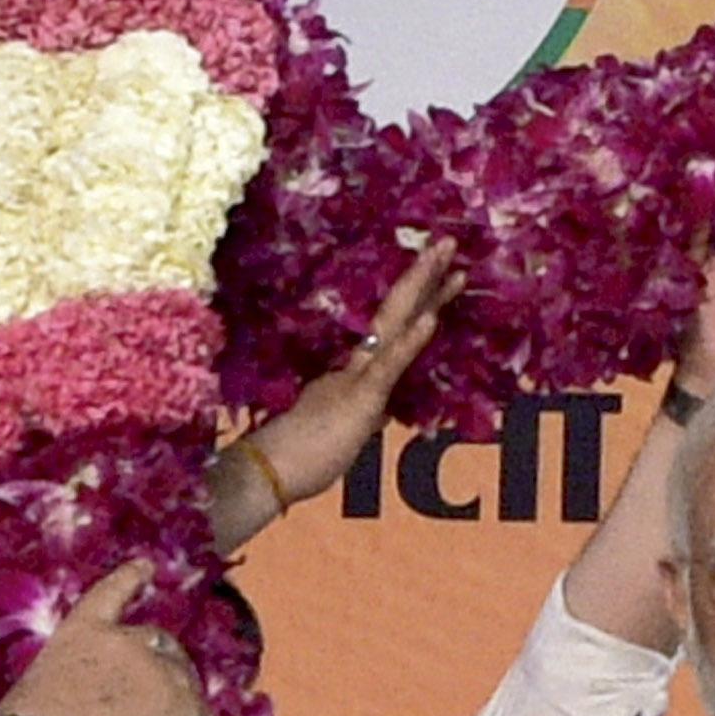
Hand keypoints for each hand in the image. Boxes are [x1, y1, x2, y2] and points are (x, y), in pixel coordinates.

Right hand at [0, 563, 205, 715]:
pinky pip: (198, 708)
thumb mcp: (40, 680)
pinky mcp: (176, 700)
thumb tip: (80, 696)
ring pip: (181, 673)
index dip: (131, 578)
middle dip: (159, 659)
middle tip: (154, 686)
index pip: (111, 593)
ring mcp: (154, 667)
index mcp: (82, 628)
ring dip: (178, 689)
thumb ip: (69, 673)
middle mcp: (124, 638)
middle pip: (157, 640)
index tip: (146, 565)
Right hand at [220, 239, 463, 549]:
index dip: (415, 300)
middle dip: (424, 277)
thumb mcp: (336, 433)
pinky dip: (410, 341)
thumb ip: (351, 414)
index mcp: (351, 371)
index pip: (390, 329)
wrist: (265, 473)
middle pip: (396, 312)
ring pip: (395, 323)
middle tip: (449, 242)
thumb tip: (368, 411)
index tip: (438, 272)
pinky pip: (387, 364)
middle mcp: (355, 364)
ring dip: (423, 289)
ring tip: (447, 255)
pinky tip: (431, 317)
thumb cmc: (293, 459)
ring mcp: (357, 377)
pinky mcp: (358, 397)